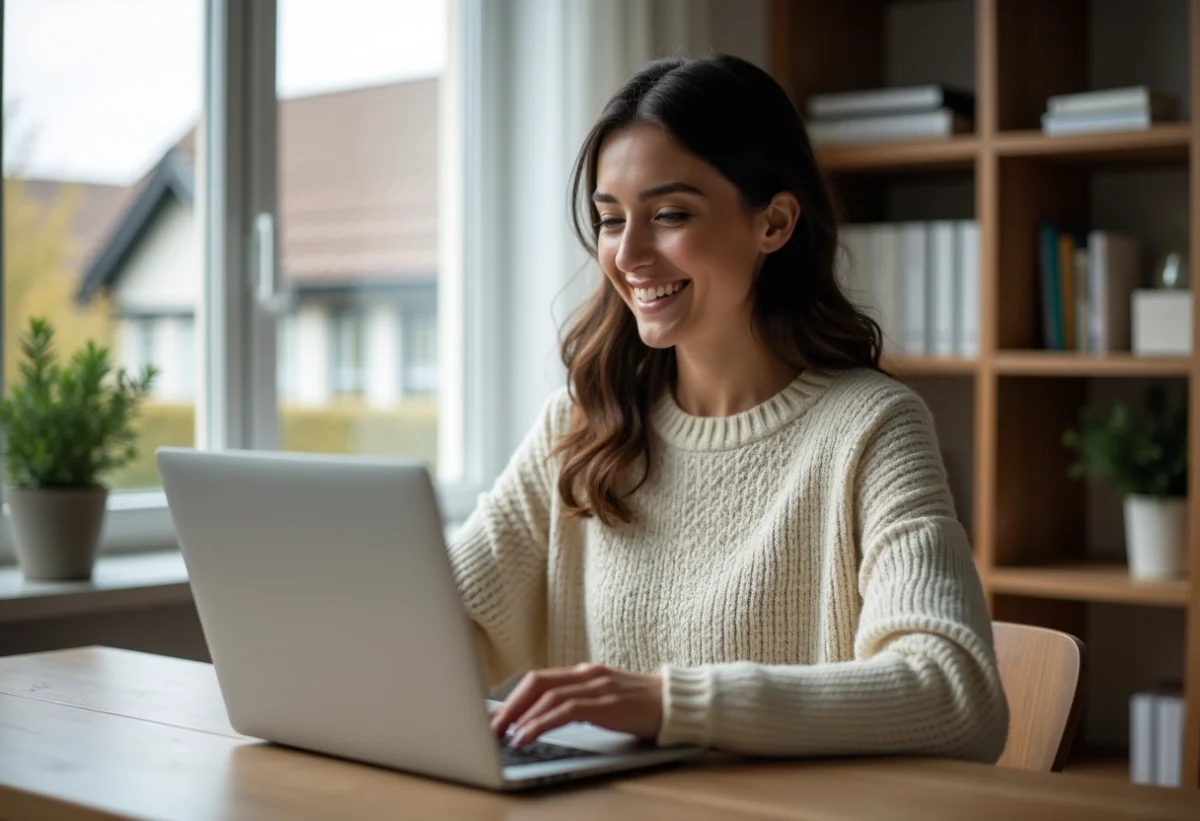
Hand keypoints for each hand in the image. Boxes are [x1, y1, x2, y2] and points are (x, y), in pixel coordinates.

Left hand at [490, 662, 663, 746]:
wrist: (678, 703)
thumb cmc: (643, 706)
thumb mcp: (606, 701)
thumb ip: (580, 703)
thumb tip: (546, 720)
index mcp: (584, 673)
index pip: (539, 679)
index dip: (513, 697)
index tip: (496, 717)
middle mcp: (587, 675)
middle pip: (535, 682)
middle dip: (508, 705)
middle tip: (490, 727)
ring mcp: (597, 686)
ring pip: (546, 695)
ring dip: (519, 717)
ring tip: (501, 735)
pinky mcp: (606, 703)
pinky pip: (565, 711)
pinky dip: (540, 723)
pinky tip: (526, 736)